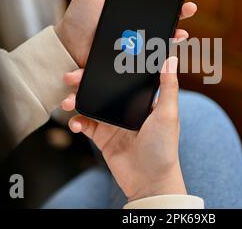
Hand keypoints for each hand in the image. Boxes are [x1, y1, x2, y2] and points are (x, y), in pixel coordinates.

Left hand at [55, 0, 204, 66]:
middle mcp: (137, 4)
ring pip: (167, 15)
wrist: (72, 46)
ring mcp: (139, 22)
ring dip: (182, 12)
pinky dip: (173, 35)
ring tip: (190, 9)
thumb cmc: (79, 15)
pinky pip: (160, 37)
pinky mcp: (139, 41)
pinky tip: (180, 34)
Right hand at [61, 57, 184, 200]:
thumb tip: (172, 60)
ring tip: (69, 102)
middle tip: (71, 78)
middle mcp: (126, 109)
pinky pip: (85, 124)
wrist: (149, 181)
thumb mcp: (168, 114)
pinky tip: (76, 123)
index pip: (123, 79)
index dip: (109, 69)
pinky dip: (77, 122)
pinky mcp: (103, 137)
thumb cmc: (164, 148)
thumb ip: (168, 87)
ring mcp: (113, 123)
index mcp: (142, 100)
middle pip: (102, 89)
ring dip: (77, 100)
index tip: (95, 60)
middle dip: (85, 82)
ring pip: (90, 104)